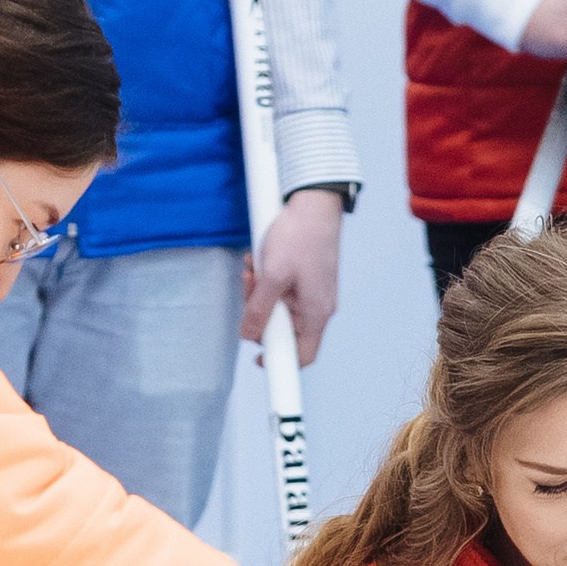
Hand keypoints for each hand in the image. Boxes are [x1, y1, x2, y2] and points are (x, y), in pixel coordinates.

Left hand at [243, 189, 342, 368]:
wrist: (315, 203)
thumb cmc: (300, 236)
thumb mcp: (272, 275)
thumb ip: (259, 309)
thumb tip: (249, 335)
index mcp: (316, 313)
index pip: (302, 356)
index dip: (280, 362)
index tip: (259, 360)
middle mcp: (317, 308)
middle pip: (284, 331)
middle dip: (260, 314)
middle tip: (250, 289)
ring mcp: (312, 294)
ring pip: (279, 309)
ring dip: (260, 293)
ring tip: (253, 269)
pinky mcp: (305, 280)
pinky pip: (282, 292)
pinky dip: (267, 282)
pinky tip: (259, 263)